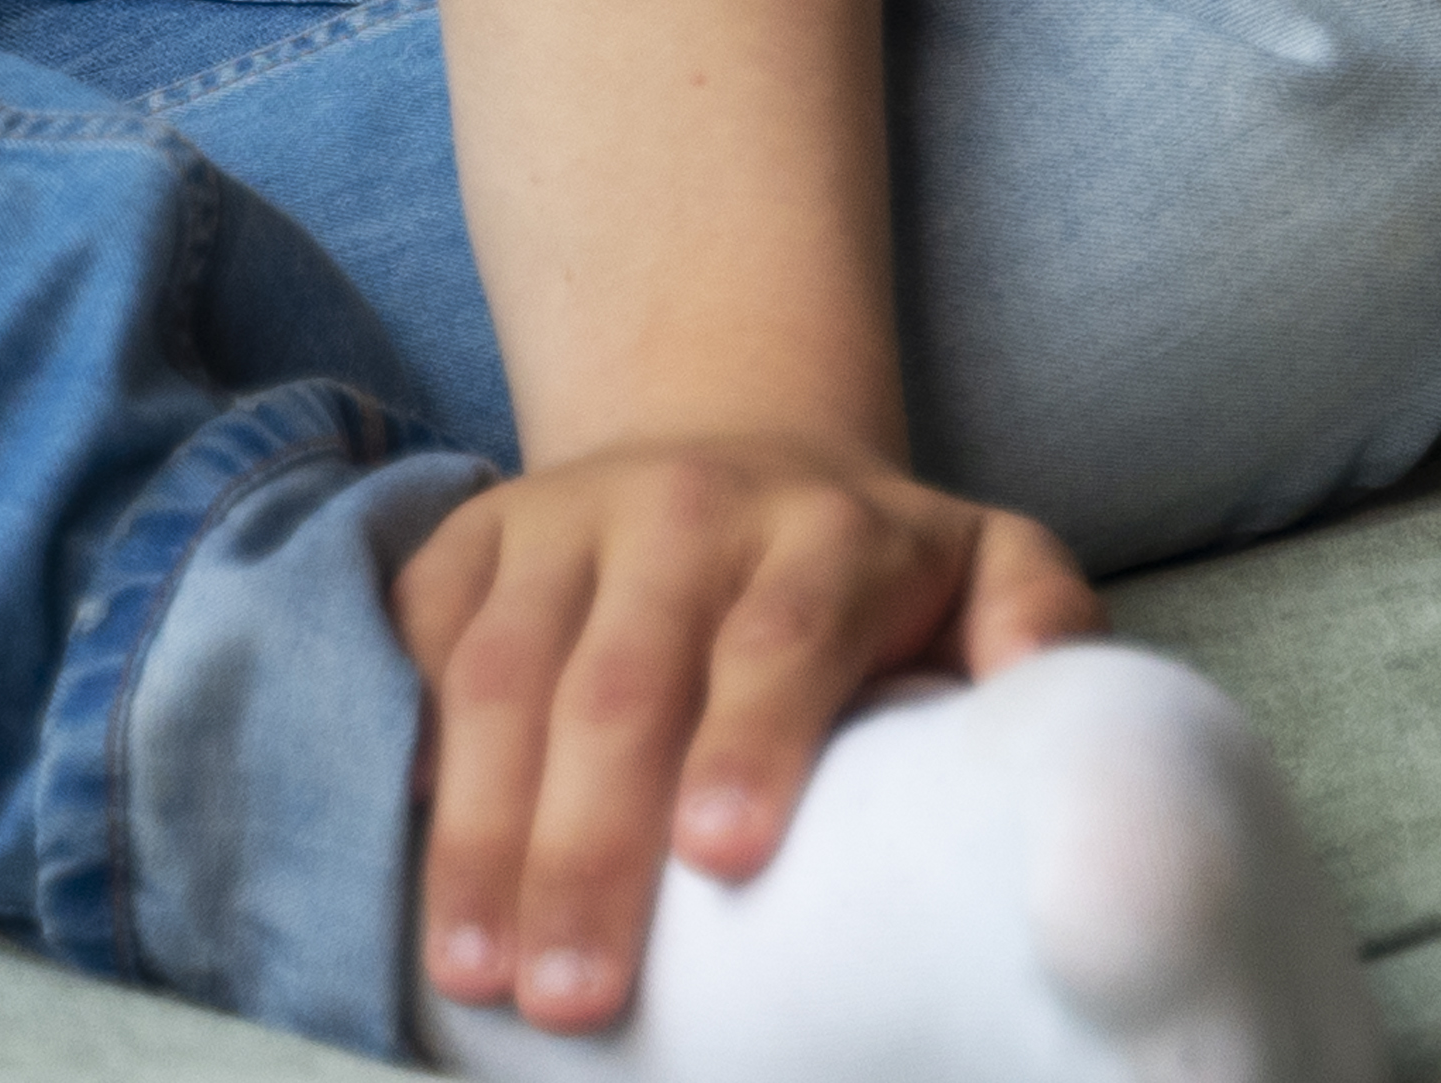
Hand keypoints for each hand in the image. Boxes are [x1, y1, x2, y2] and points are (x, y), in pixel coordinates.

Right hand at [396, 427, 1091, 1040]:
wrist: (728, 443)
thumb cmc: (867, 570)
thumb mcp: (984, 565)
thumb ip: (1040, 618)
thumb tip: (1056, 696)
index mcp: (829, 535)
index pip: (784, 637)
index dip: (750, 740)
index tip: (724, 856)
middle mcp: (691, 511)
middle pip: (624, 684)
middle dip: (589, 846)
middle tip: (572, 996)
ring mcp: (565, 519)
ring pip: (500, 675)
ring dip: (476, 830)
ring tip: (469, 970)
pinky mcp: (470, 536)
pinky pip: (413, 640)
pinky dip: (392, 747)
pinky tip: (384, 864)